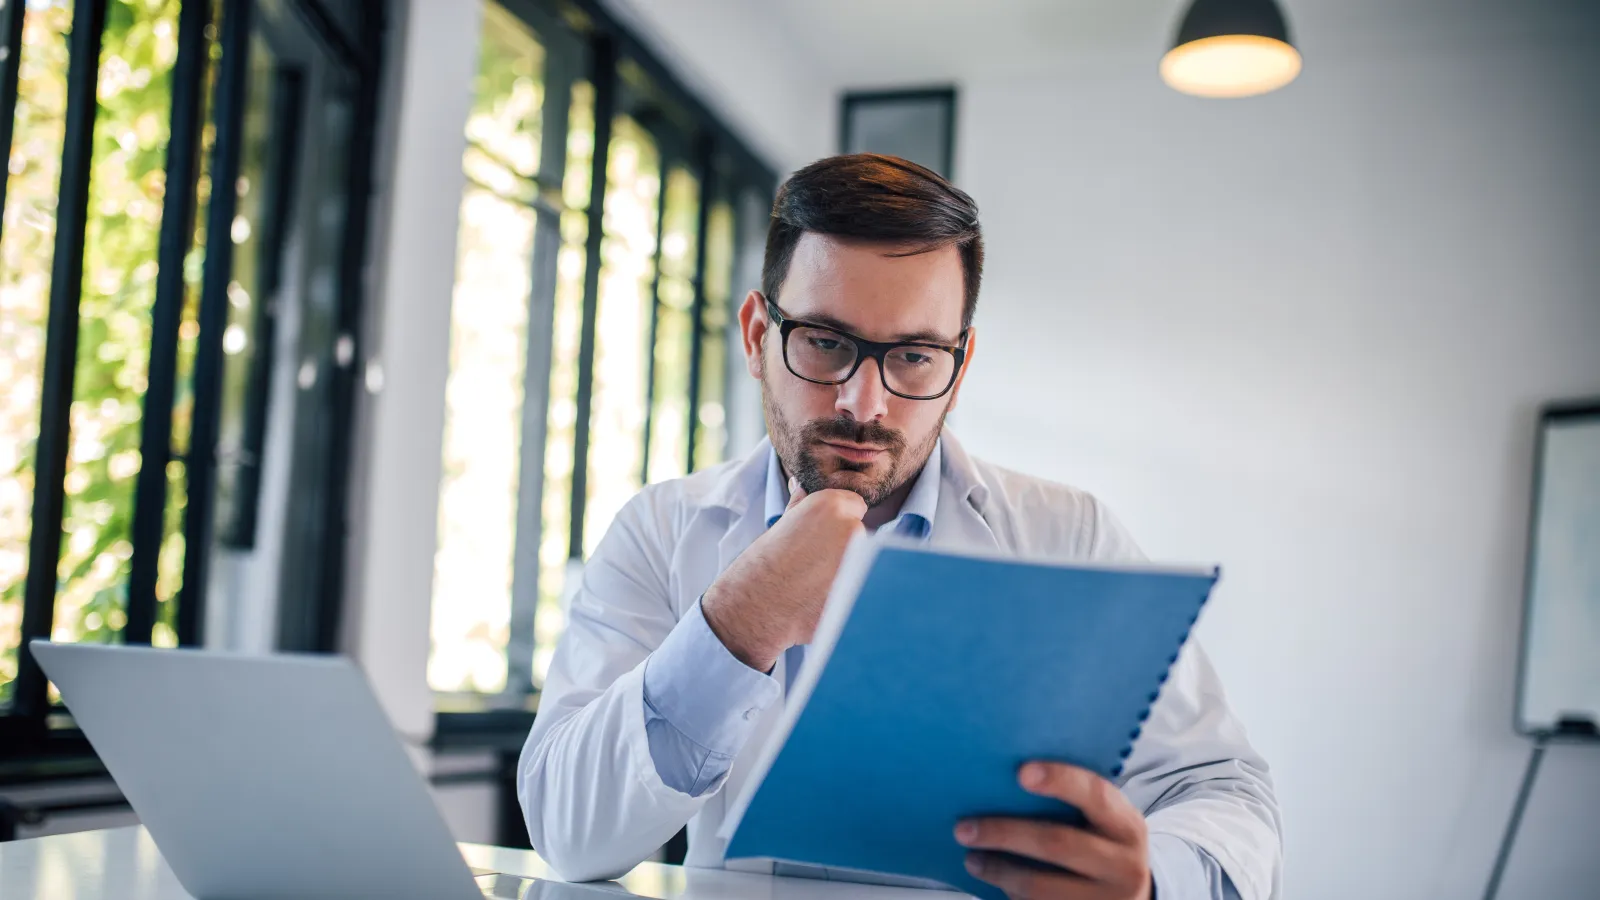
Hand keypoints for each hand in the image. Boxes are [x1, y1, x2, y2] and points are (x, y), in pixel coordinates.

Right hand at [702, 479, 866, 671]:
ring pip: (865, 560)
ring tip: (818, 581)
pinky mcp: (864, 590)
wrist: (756, 606)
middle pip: (862, 533)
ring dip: (850, 569)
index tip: (824, 538)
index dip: (841, 521)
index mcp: (832, 505)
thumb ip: (801, 504)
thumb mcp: (782, 524)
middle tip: (818, 562)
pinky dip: (851, 591)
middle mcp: (851, 527)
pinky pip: (865, 586)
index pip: (856, 506)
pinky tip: (825, 596)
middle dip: (847, 546)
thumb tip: (801, 487)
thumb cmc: (764, 565)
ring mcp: (861, 560)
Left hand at [955, 762, 1150, 899]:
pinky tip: (995, 881)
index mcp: (1127, 827)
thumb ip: (1075, 803)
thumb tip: (1011, 777)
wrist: (1131, 899)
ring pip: (1041, 887)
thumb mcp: (1104, 824)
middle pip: (1057, 844)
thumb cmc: (1104, 846)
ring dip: (999, 871)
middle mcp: (1124, 867)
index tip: (1021, 772)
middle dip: (1005, 833)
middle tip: (965, 828)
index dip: (1060, 781)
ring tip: (972, 859)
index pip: (1096, 795)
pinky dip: (1010, 894)